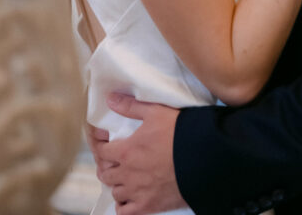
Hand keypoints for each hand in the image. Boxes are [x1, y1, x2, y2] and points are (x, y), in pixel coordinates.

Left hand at [93, 93, 183, 214]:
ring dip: (116, 183)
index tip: (103, 139)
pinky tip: (129, 196)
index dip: (99, 144)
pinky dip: (123, 205)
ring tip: (124, 175)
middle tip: (113, 157)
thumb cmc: (180, 133)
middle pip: (105, 173)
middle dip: (106, 164)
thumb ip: (130, 106)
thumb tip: (110, 99)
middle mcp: (128, 174)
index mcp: (127, 151)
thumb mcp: (156, 112)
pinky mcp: (149, 206)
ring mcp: (138, 192)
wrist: (202, 158)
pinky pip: (125, 212)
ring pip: (115, 192)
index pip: (101, 151)